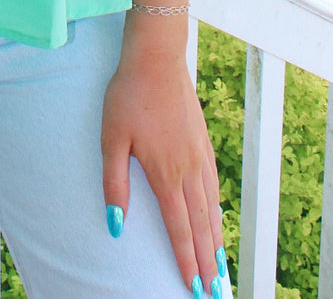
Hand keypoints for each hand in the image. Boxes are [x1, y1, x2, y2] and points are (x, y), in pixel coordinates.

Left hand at [101, 17, 222, 295]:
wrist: (157, 57)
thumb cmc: (128, 96)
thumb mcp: (111, 139)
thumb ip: (114, 184)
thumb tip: (116, 226)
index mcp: (166, 174)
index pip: (179, 229)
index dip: (186, 261)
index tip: (194, 288)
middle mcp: (189, 170)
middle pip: (201, 226)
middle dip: (207, 262)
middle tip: (215, 291)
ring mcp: (200, 155)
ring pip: (211, 208)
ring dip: (216, 240)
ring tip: (221, 266)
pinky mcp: (202, 141)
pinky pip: (214, 186)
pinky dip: (217, 210)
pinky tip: (216, 217)